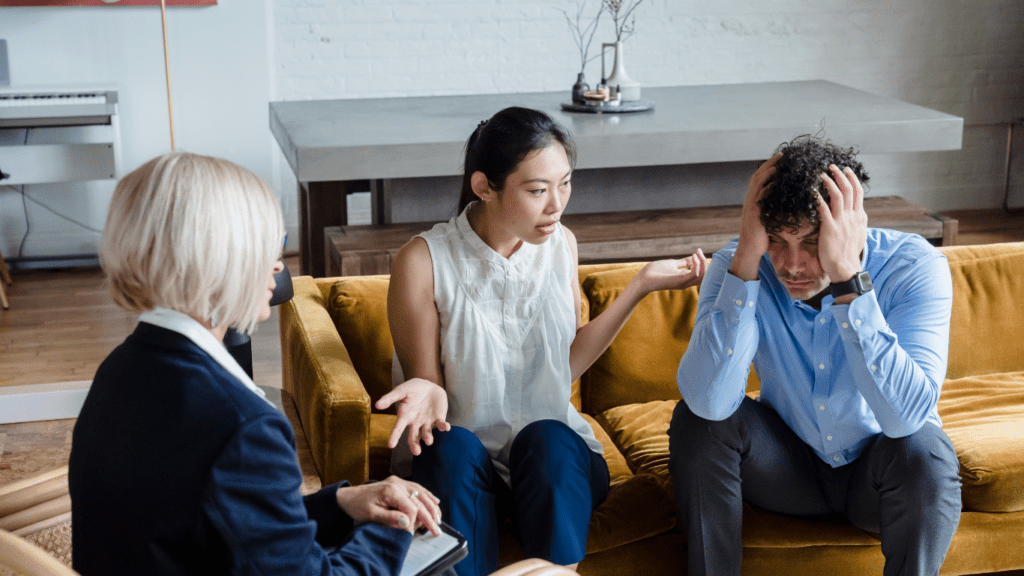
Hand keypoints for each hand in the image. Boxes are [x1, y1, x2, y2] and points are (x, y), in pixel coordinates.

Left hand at [335, 476, 442, 534]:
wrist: (349, 496)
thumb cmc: (358, 506)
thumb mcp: (372, 515)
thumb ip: (391, 518)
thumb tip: (408, 523)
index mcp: (391, 491)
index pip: (411, 507)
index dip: (415, 521)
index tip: (413, 532)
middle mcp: (398, 484)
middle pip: (420, 500)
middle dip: (430, 516)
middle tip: (437, 529)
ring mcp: (399, 482)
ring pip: (422, 493)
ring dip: (432, 506)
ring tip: (439, 518)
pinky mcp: (399, 482)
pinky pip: (418, 488)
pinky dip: (427, 495)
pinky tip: (435, 501)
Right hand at [376, 378, 449, 455]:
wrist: (428, 385)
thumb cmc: (412, 389)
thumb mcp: (400, 391)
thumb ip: (390, 398)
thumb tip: (376, 405)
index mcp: (405, 417)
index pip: (398, 428)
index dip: (394, 436)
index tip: (390, 445)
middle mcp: (415, 422)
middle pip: (414, 436)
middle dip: (415, 444)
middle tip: (416, 452)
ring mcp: (427, 422)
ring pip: (427, 433)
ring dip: (428, 437)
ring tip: (428, 441)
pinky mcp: (439, 418)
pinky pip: (441, 424)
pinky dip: (444, 427)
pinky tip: (446, 427)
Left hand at [634, 249, 707, 293]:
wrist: (643, 278)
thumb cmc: (655, 272)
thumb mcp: (672, 264)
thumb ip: (683, 262)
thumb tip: (693, 257)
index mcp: (686, 278)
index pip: (702, 273)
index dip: (703, 261)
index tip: (698, 250)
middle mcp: (687, 282)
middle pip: (705, 276)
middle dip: (705, 262)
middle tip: (699, 251)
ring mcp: (684, 282)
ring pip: (703, 276)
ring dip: (702, 262)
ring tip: (696, 253)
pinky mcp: (679, 281)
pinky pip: (695, 274)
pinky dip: (697, 265)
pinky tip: (693, 256)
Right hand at [731, 153, 780, 280]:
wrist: (750, 248)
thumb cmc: (761, 235)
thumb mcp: (767, 217)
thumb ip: (772, 206)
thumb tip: (783, 199)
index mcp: (754, 199)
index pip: (761, 178)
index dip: (770, 167)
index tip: (781, 158)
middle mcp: (750, 199)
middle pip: (758, 176)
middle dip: (769, 164)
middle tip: (781, 154)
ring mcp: (751, 205)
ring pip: (757, 183)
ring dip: (767, 171)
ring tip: (778, 163)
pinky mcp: (754, 212)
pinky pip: (759, 196)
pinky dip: (766, 187)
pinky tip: (774, 181)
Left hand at [815, 165, 867, 282]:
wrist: (845, 268)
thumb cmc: (849, 253)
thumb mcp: (858, 234)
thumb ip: (858, 221)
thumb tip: (858, 213)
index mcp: (859, 216)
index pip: (858, 192)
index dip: (852, 179)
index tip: (846, 170)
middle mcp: (852, 216)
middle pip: (849, 189)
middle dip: (841, 175)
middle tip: (832, 166)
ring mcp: (842, 222)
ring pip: (838, 196)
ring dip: (830, 182)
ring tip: (822, 174)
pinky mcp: (830, 229)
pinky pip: (824, 210)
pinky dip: (819, 199)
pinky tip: (812, 192)